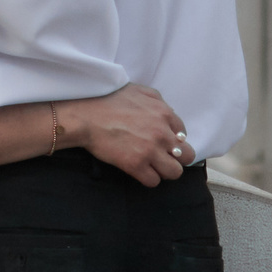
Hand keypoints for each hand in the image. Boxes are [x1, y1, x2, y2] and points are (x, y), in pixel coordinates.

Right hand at [61, 84, 192, 186]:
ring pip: (174, 172)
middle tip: (162, 156)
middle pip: (186, 156)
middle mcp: (162, 133)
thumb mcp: (138, 90)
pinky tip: (139, 170)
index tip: (162, 142)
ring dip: (164, 170)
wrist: (85, 116)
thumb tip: (169, 113)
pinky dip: (147, 178)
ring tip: (152, 166)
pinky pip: (153, 181)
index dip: (173, 139)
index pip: (183, 135)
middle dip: (176, 157)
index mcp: (164, 113)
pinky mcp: (136, 165)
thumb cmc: (108, 100)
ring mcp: (150, 150)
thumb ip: (158, 100)